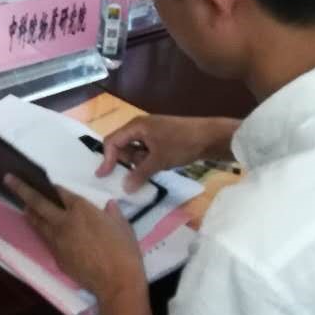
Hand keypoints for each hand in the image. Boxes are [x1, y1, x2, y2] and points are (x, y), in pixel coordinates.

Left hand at [4, 175, 145, 302]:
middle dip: (22, 189)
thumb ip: (112, 213)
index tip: (45, 180)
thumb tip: (108, 205)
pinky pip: (46, 240)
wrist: (116, 283)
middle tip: (8, 179)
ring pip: (37, 221)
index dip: (53, 185)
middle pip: (38, 202)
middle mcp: (64, 221)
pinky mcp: (57, 256)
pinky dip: (42, 232)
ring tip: (22, 204)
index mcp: (81, 209)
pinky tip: (41, 230)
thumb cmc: (124, 251)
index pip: (61, 191)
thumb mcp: (122, 226)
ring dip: (29, 211)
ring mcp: (57, 240)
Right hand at [96, 115, 237, 192]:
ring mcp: (151, 132)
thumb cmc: (182, 144)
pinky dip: (147, 161)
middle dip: (125, 161)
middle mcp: (140, 127)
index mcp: (136, 126)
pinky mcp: (161, 139)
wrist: (210, 137)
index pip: (112, 141)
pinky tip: (157, 167)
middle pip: (122, 145)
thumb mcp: (159, 160)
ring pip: (135, 150)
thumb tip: (124, 188)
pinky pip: (146, 151)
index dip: (106, 158)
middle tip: (131, 175)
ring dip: (138, 162)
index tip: (104, 176)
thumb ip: (139, 173)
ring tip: (150, 170)